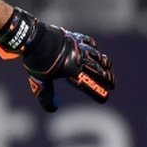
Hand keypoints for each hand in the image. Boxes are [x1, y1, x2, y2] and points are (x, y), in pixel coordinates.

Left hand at [0, 8, 114, 112]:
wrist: (34, 37)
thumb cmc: (36, 60)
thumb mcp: (40, 80)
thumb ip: (46, 95)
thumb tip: (53, 109)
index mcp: (71, 70)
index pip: (88, 84)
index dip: (97, 92)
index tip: (105, 98)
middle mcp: (78, 58)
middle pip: (97, 70)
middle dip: (106, 78)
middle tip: (112, 85)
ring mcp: (78, 46)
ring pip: (96, 55)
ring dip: (104, 63)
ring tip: (108, 68)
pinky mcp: (75, 37)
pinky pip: (89, 43)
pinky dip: (93, 48)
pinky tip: (94, 50)